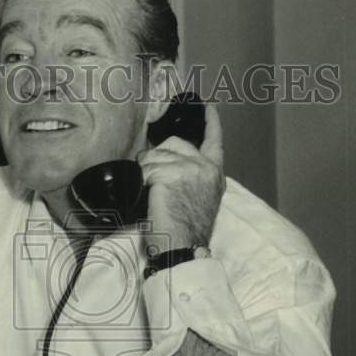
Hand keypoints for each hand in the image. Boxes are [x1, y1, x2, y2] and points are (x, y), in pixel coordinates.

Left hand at [138, 103, 224, 252]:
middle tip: (153, 181)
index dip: (210, 121)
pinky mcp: (172, 175)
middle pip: (174, 142)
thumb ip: (190, 177)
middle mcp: (207, 168)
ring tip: (151, 194)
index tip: (207, 105)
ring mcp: (191, 169)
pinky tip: (147, 196)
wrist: (182, 249)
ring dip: (146, 172)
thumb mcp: (198, 199)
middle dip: (158, 156)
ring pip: (155, 156)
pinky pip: (146, 168)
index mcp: (215, 174)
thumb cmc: (185, 232)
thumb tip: (165, 161)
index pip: (215, 141)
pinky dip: (141, 181)